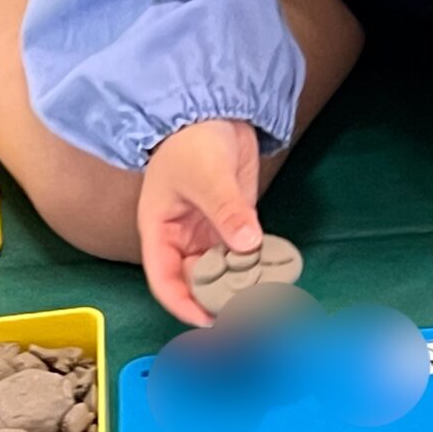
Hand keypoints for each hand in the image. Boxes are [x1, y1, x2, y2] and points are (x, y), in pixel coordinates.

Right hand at [138, 118, 262, 324]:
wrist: (216, 111)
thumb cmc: (192, 141)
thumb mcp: (207, 175)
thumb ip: (227, 210)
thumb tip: (247, 244)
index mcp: (159, 230)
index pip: (164, 279)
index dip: (182, 304)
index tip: (207, 320)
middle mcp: (182, 238)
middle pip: (195, 281)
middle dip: (216, 299)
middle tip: (245, 315)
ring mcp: (208, 232)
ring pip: (221, 270)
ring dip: (239, 284)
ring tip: (263, 301)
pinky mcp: (234, 223)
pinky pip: (244, 252)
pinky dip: (256, 264)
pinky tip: (273, 275)